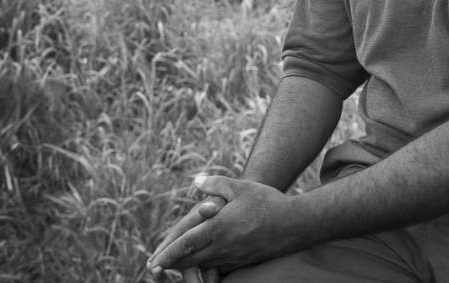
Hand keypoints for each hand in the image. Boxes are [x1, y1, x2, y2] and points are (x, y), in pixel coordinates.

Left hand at [147, 175, 300, 272]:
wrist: (295, 223)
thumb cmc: (267, 201)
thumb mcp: (240, 187)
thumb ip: (215, 183)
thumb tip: (196, 181)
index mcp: (219, 227)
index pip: (186, 244)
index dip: (167, 253)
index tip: (153, 261)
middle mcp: (223, 246)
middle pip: (189, 260)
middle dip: (170, 264)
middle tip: (154, 266)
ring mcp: (233, 257)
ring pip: (202, 266)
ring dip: (185, 266)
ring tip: (172, 266)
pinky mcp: (242, 261)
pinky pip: (217, 267)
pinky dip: (203, 267)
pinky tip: (200, 263)